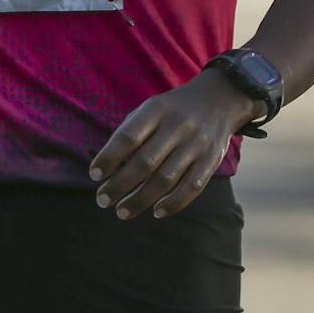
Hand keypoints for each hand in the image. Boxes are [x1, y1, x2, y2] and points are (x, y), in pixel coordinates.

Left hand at [88, 73, 255, 220]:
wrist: (219, 99)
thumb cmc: (171, 111)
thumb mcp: (149, 109)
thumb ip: (129, 133)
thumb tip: (107, 169)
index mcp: (156, 110)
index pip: (128, 137)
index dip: (109, 158)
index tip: (94, 175)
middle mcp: (178, 126)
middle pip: (145, 162)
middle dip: (120, 185)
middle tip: (102, 200)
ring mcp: (197, 144)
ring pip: (166, 179)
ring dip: (141, 200)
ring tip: (121, 212)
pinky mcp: (212, 160)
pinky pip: (192, 187)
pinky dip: (174, 203)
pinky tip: (156, 212)